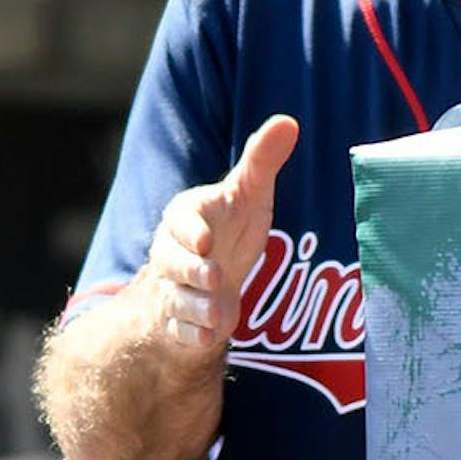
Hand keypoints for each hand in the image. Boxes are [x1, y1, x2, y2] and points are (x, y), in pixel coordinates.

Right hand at [142, 117, 300, 351]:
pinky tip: (208, 338)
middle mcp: (172, 253)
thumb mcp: (247, 194)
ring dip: (195, 306)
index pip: (180, 219)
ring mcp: (175, 289)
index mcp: (187, 217)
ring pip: (177, 298)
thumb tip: (288, 121)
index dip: (190, 230)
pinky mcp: (181, 323)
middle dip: (192, 271)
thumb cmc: (227, 229)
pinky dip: (193, 336)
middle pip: (173, 261)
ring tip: (216, 314)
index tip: (205, 241)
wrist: (204, 281)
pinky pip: (180, 332)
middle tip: (215, 277)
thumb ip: (261, 160)